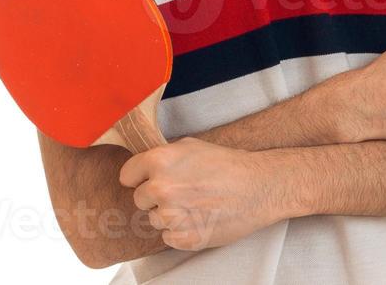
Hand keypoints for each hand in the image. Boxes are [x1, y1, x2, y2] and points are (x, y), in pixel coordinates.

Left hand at [119, 138, 299, 250]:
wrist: (258, 187)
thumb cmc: (226, 164)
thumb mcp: (190, 146)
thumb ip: (162, 157)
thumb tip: (142, 167)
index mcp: (159, 161)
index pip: (127, 175)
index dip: (139, 177)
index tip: (149, 179)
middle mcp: (161, 188)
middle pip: (139, 199)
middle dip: (154, 197)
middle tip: (180, 192)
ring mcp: (172, 216)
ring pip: (154, 220)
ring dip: (169, 215)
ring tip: (194, 204)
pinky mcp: (185, 239)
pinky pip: (168, 238)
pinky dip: (180, 231)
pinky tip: (200, 218)